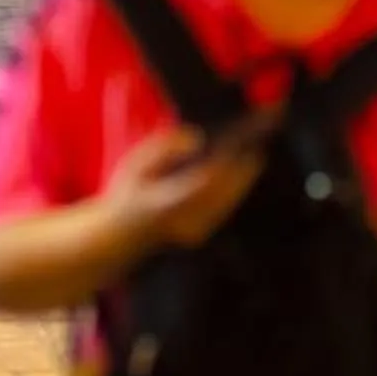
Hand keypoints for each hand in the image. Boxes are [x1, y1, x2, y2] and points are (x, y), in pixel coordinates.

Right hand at [103, 124, 264, 252]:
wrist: (119, 238)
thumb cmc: (125, 195)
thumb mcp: (133, 163)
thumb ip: (163, 146)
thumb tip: (197, 138)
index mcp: (163, 200)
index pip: (200, 182)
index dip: (224, 165)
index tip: (239, 147)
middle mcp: (182, 219)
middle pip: (222, 193)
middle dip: (242, 171)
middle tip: (257, 145)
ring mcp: (192, 231)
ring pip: (226, 203)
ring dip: (242, 180)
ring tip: (255, 155)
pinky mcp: (199, 235)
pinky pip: (223, 209)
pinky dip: (235, 192)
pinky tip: (243, 175)